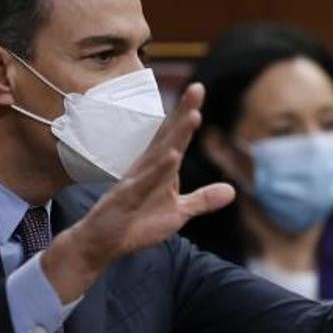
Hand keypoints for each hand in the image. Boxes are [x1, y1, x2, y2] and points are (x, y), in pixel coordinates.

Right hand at [42, 83, 235, 301]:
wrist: (100, 244)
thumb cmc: (135, 223)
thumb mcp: (177, 213)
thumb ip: (202, 200)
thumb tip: (232, 190)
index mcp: (158, 169)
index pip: (175, 137)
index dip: (187, 114)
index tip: (199, 89)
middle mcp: (146, 169)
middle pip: (168, 137)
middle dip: (183, 113)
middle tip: (197, 88)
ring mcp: (135, 182)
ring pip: (158, 155)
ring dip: (176, 136)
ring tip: (193, 116)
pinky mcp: (126, 199)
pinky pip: (144, 182)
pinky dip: (158, 170)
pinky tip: (172, 156)